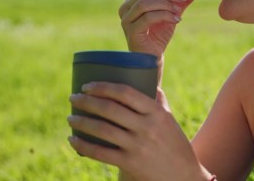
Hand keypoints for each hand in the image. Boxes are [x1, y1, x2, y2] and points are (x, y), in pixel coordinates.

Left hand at [67, 83, 208, 180]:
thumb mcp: (169, 120)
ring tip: (70, 118)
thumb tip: (149, 82)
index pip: (126, 93)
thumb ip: (158, 102)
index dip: (103, 87)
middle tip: (73, 98)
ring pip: (102, 130)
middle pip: (110, 109)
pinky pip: (101, 153)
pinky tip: (73, 140)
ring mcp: (137, 146)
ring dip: (81, 122)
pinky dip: (83, 146)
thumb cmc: (174, 144)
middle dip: (86, 101)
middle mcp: (147, 127)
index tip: (87, 85)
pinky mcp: (130, 163)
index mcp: (156, 112)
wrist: (183, 176)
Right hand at [118, 0, 199, 56]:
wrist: (153, 56)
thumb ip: (181, 0)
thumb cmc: (159, 33)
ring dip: (165, 3)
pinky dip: (164, 16)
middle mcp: (126, 6)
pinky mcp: (130, 31)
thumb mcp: (172, 12)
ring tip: (179, 10)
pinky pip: (147, 18)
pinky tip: (176, 20)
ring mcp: (126, 19)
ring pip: (144, 3)